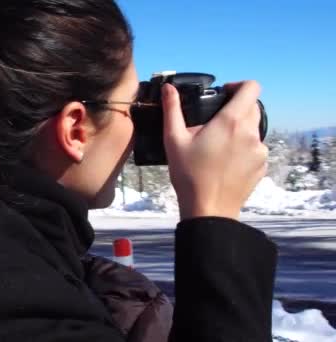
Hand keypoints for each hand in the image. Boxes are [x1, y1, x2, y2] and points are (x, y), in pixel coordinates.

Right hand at [161, 81, 267, 219]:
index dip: (238, 85)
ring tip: (218, 146)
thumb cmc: (189, 174)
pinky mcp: (262, 166)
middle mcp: (251, 133)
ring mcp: (260, 151)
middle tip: (215, 122)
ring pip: (253, 129)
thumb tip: (168, 88)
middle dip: (236, 109)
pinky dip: (243, 149)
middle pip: (252, 108)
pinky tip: (226, 162)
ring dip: (239, 131)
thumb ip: (172, 110)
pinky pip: (255, 149)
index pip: (251, 88)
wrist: (208, 210)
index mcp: (231, 121)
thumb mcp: (174, 140)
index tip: (224, 94)